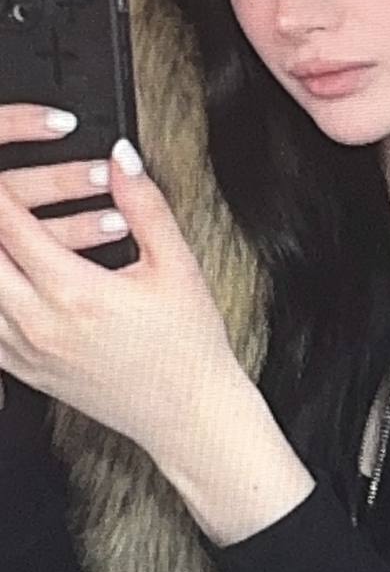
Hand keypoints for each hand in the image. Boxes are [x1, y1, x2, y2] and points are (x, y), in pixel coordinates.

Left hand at [0, 103, 239, 459]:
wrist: (188, 414)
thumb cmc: (188, 344)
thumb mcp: (176, 264)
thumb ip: (144, 204)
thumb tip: (121, 157)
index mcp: (75, 292)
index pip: (12, 224)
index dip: (2, 190)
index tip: (4, 169)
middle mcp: (38, 323)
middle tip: (2, 197)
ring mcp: (26, 352)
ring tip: (4, 239)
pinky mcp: (25, 371)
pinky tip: (6, 280)